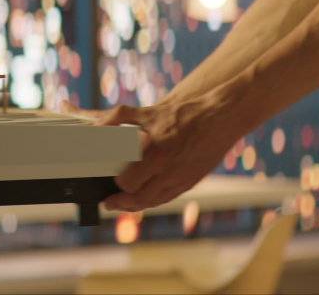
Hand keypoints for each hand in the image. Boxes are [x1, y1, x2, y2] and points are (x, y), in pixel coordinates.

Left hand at [72, 99, 234, 212]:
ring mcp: (181, 179)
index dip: (116, 184)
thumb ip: (119, 117)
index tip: (109, 180)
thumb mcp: (148, 112)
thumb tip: (98, 125)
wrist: (220, 118)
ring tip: (122, 204)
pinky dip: (153, 201)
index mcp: (155, 154)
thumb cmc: (184, 114)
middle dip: (122, 199)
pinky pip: (167, 198)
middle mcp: (168, 171)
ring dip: (135, 206)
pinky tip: (144, 198)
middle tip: (110, 200)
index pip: (128, 182)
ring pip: (153, 202)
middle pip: (138, 197)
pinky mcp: (190, 182)